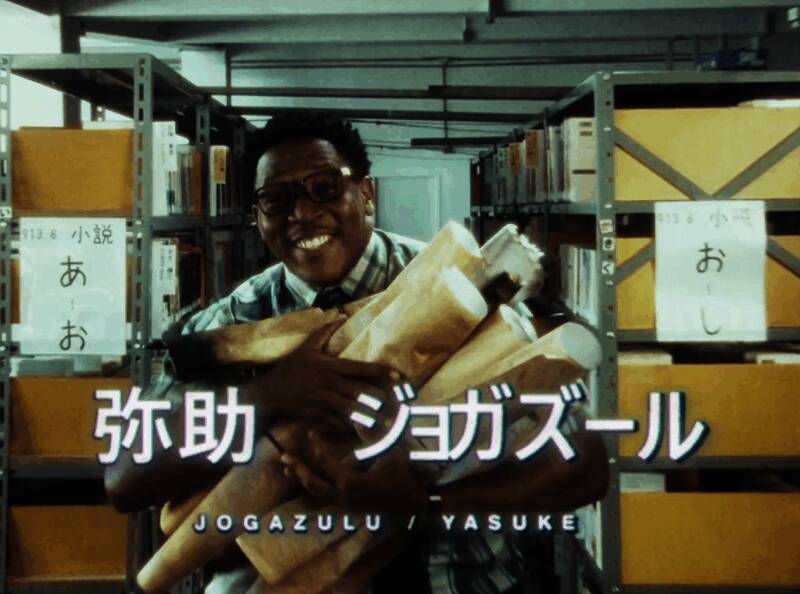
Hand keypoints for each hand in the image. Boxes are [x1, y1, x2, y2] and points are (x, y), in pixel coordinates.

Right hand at [243, 323, 402, 430]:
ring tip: (386, 424)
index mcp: (330, 366)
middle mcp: (328, 382)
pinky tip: (362, 436)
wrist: (265, 395)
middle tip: (401, 405)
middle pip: (361, 390)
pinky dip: (348, 430)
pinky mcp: (315, 415)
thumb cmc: (287, 371)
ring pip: (351, 409)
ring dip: (369, 417)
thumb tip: (340, 316)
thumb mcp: (305, 349)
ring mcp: (322, 400)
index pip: (361, 367)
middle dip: (381, 398)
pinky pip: (335, 424)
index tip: (400, 378)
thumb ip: (323, 332)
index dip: (382, 372)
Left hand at [280, 429, 427, 512]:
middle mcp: (345, 497)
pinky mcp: (350, 508)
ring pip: (317, 493)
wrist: (417, 501)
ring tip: (288, 467)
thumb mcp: (390, 451)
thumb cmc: (405, 474)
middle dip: (297, 469)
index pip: (327, 463)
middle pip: (313, 483)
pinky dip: (313, 487)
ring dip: (302, 479)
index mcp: (353, 483)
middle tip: (283, 456)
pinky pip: (325, 497)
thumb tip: (358, 417)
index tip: (310, 432)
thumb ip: (373, 435)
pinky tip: (306, 478)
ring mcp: (346, 505)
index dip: (318, 447)